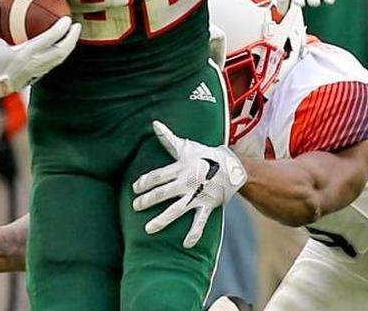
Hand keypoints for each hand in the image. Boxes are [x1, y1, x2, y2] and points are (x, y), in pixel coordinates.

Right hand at [0, 0, 80, 96]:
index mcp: (24, 54)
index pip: (49, 40)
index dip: (61, 30)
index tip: (67, 19)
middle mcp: (34, 63)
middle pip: (61, 52)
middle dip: (72, 38)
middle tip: (77, 25)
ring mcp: (37, 71)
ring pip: (60, 59)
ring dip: (69, 46)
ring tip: (73, 34)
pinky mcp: (37, 76)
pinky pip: (54, 64)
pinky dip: (61, 54)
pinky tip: (63, 45)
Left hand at [131, 121, 246, 248]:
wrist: (233, 166)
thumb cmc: (206, 155)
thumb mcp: (186, 146)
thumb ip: (168, 138)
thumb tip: (154, 123)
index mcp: (180, 168)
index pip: (157, 175)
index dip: (144, 181)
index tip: (135, 188)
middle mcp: (186, 182)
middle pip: (163, 192)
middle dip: (148, 200)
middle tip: (135, 206)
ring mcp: (197, 195)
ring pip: (177, 209)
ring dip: (163, 219)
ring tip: (148, 229)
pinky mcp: (208, 204)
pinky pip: (200, 221)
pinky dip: (194, 233)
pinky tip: (186, 244)